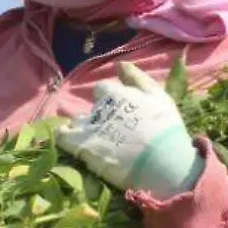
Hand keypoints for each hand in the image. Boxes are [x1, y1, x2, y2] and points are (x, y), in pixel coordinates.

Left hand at [56, 61, 202, 200]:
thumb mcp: (160, 97)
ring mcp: (88, 128)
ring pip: (76, 122)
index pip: (102, 89)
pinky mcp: (81, 148)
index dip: (110, 100)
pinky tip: (75, 145)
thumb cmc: (166, 130)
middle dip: (98, 117)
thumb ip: (138, 79)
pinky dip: (65, 138)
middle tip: (113, 132)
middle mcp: (98, 108)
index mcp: (116, 94)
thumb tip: (120, 63)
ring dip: (83, 129)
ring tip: (97, 143)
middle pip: (91, 108)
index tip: (120, 113)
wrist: (163, 163)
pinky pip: (62, 137)